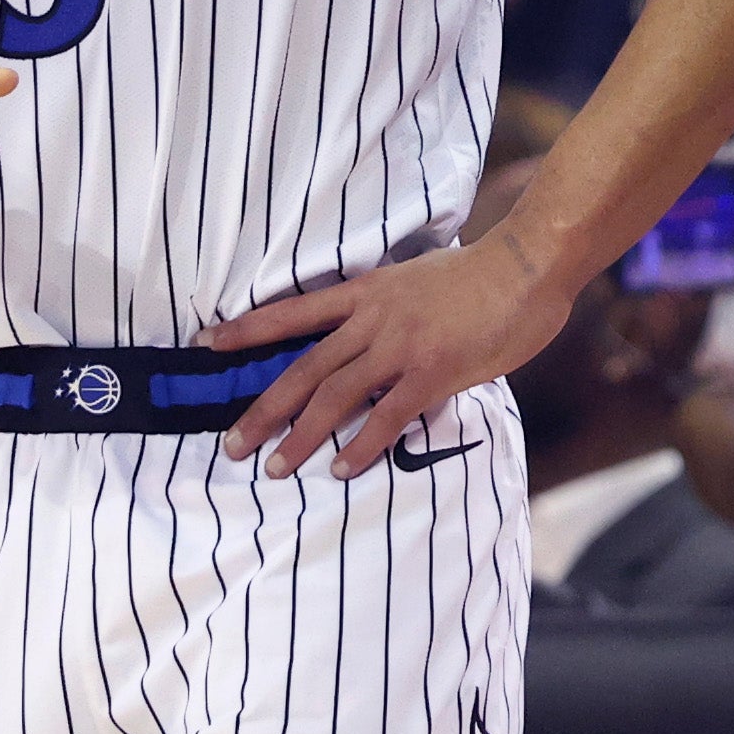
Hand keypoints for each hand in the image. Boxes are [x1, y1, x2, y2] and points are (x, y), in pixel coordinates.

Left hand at [202, 235, 574, 475]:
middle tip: (233, 444)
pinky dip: (362, 445)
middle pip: (301, 368)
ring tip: (276, 467)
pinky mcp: (432, 371)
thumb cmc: (481, 275)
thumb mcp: (417, 279)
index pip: (292, 312)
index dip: (247, 329)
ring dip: (301, 436)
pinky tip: (343, 467)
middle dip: (263, 410)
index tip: (207, 344)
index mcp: (365, 292)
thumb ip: (388, 310)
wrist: (526, 265)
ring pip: (333, 396)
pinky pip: (386, 415)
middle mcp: (372, 320)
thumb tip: (371, 338)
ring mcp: (400, 346)